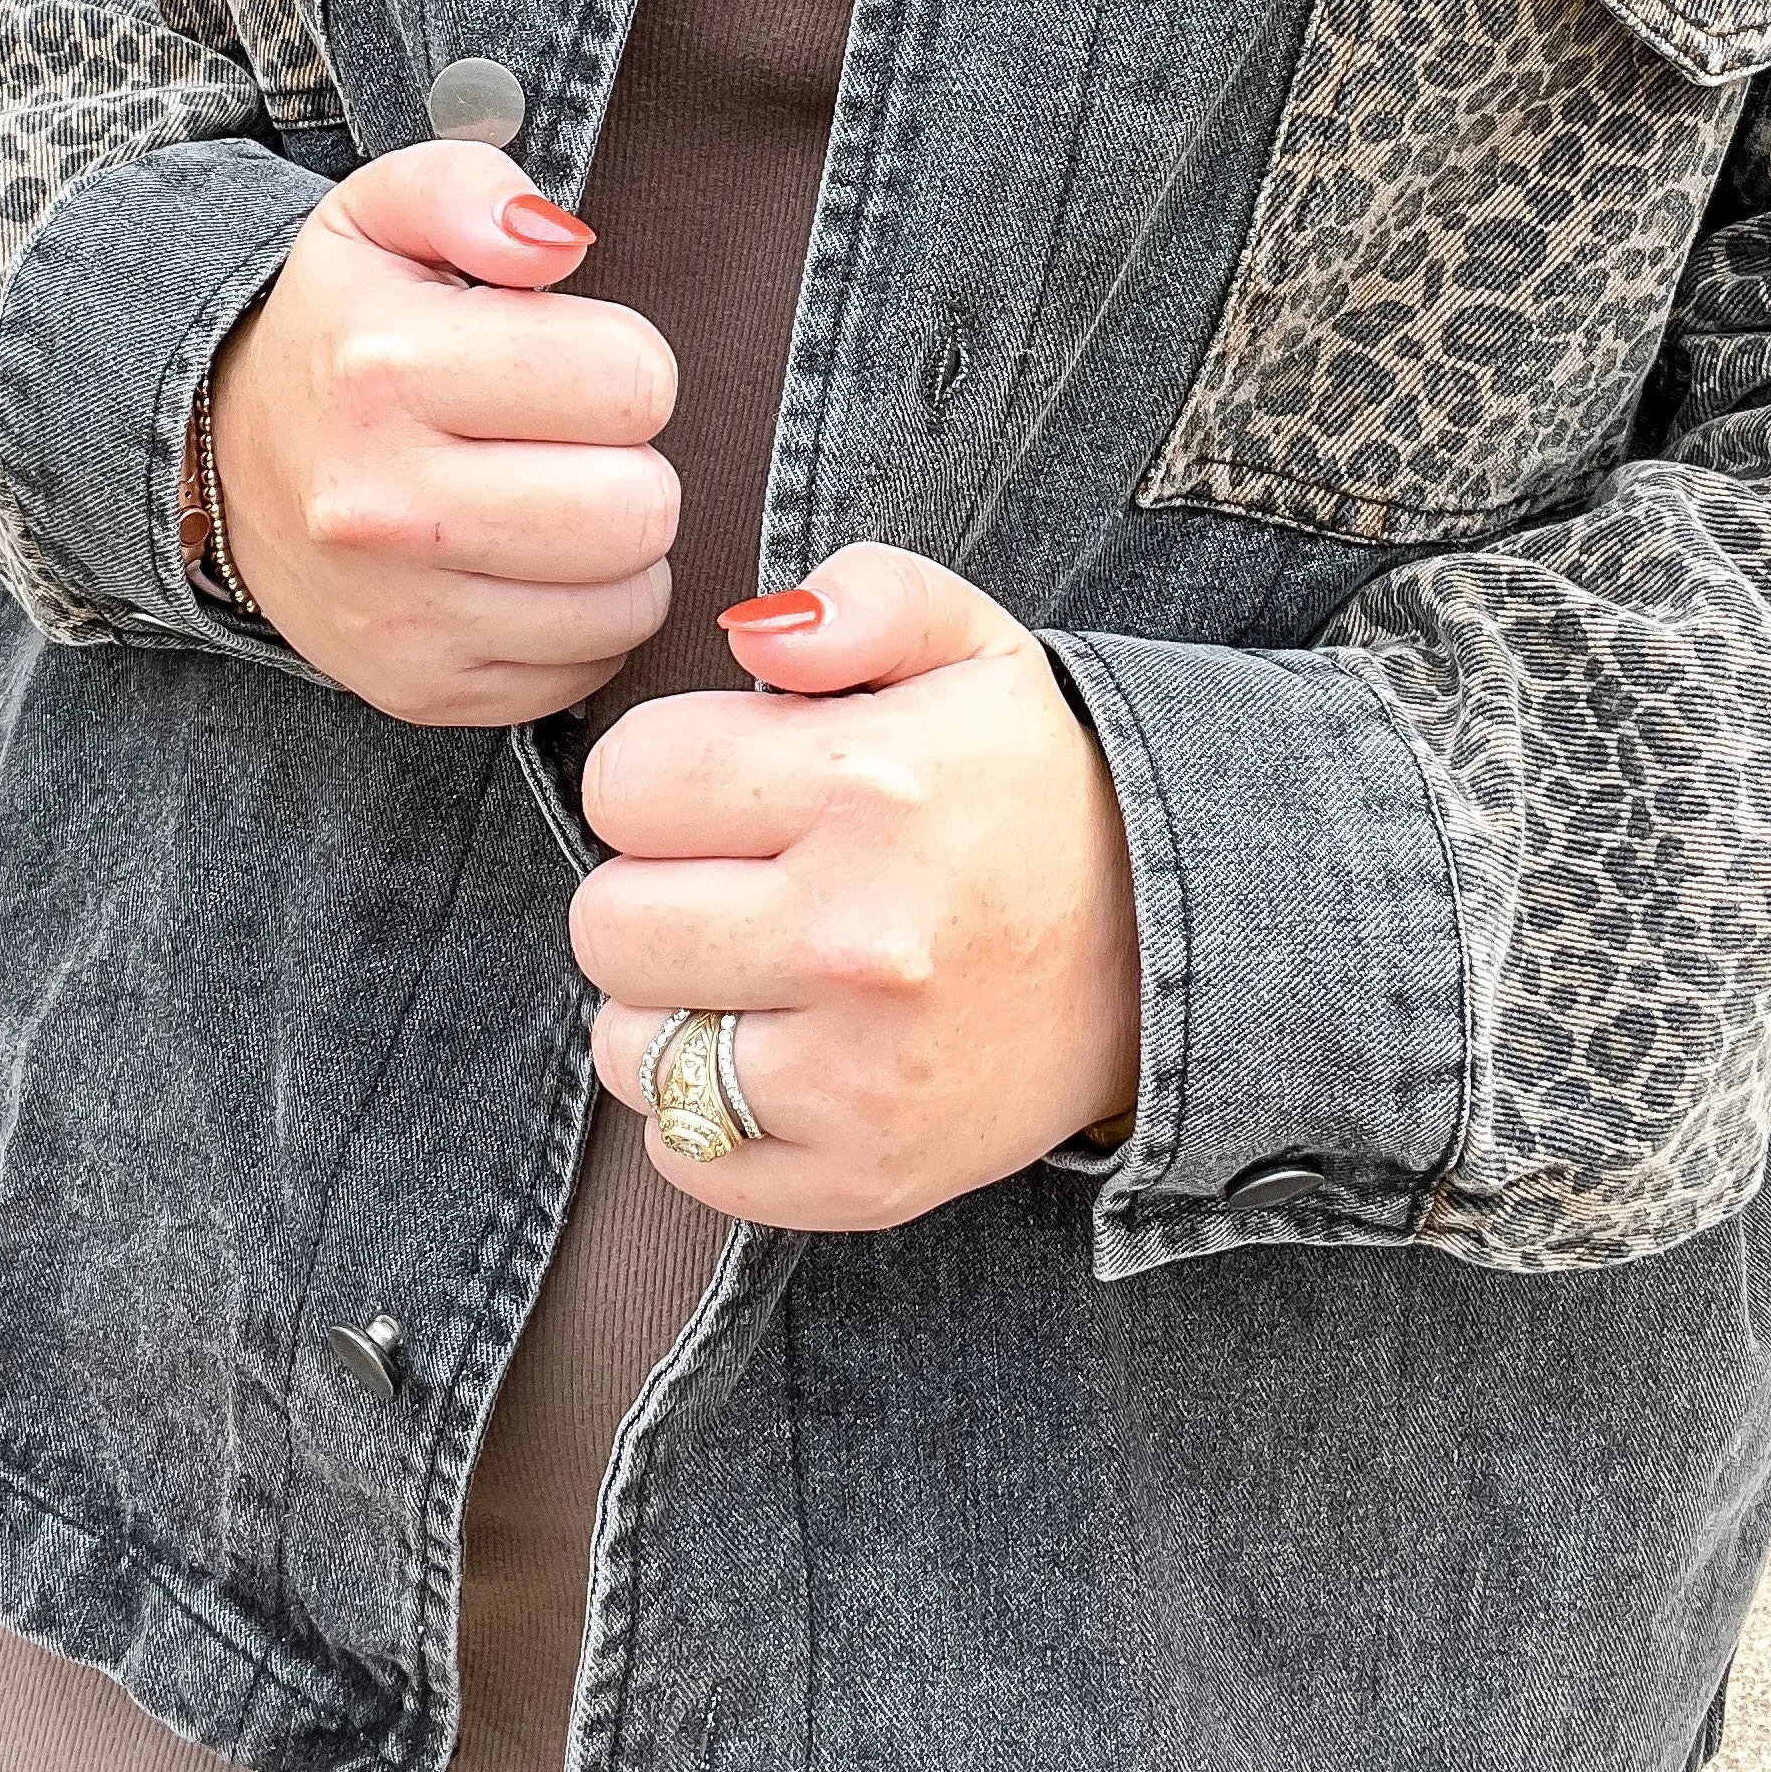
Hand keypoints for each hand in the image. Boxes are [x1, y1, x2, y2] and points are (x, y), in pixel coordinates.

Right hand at [204, 142, 678, 723]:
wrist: (226, 465)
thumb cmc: (345, 329)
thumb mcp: (383, 213)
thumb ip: (473, 189)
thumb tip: (558, 241)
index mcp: (386, 368)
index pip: (631, 380)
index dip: (625, 362)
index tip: (571, 361)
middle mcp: (383, 505)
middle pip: (641, 509)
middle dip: (632, 463)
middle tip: (571, 441)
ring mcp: (399, 614)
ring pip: (629, 600)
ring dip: (618, 550)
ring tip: (551, 500)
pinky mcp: (418, 688)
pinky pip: (587, 670)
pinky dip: (580, 622)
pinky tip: (525, 569)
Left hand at [572, 545, 1140, 1229]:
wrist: (1163, 952)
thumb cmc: (1031, 790)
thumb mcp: (970, 643)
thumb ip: (860, 596)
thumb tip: (756, 629)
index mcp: (867, 786)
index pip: (624, 782)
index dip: (663, 778)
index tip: (730, 793)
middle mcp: (856, 937)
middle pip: (607, 923)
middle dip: (657, 891)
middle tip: (741, 886)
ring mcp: (858, 1074)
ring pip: (629, 1046)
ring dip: (675, 1007)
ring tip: (762, 972)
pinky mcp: (862, 1175)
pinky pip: (682, 1156)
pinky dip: (706, 1114)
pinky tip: (782, 1053)